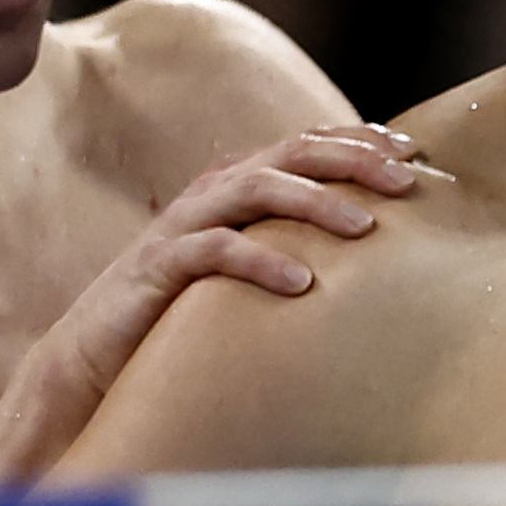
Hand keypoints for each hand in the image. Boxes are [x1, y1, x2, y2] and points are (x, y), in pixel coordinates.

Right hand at [0, 121, 435, 485]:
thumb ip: (293, 252)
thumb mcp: (249, 280)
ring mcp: (182, 228)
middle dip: (350, 160)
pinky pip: (212, 251)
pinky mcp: (157, 268)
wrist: (93, 365)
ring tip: (367, 229)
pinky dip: (260, 262)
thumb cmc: (182, 324)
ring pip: (253, 190)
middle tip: (406, 181)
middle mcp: (210, 196)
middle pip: (287, 154)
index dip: (357, 141)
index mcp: (234, 191)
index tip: (412, 151)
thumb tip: (373, 259)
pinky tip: (303, 285)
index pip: (303, 146)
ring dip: (315, 204)